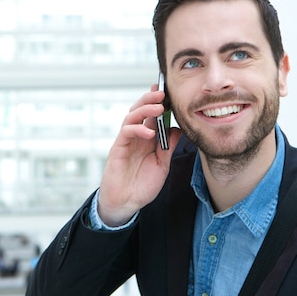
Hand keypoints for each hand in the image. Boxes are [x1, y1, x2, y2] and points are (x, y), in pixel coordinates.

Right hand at [97, 84, 180, 226]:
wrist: (126, 203)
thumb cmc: (142, 185)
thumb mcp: (162, 164)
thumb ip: (168, 147)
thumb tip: (178, 129)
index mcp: (147, 138)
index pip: (152, 115)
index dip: (158, 103)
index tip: (168, 92)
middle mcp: (136, 136)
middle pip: (140, 110)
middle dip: (150, 99)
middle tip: (162, 93)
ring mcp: (126, 141)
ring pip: (132, 117)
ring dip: (145, 109)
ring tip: (158, 108)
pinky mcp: (118, 148)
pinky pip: (126, 132)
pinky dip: (138, 129)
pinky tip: (149, 132)